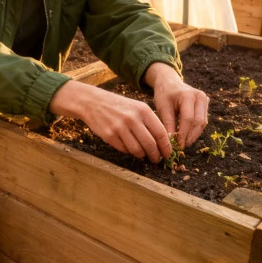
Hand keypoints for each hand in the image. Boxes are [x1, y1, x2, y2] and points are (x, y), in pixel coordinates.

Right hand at [49, 80, 171, 161]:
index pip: (161, 133)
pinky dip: (129, 152)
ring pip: (137, 150)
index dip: (166, 147)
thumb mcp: (137, 108)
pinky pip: (124, 150)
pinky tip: (130, 149)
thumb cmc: (119, 106)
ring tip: (143, 155)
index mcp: (143, 110)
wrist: (94, 102)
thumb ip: (150, 122)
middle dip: (155, 155)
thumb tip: (163, 142)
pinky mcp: (109, 135)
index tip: (168, 154)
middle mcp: (133, 119)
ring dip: (142, 155)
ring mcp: (120, 127)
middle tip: (156, 159)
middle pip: (150, 144)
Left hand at [144, 63, 208, 147]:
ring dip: (194, 135)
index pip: (188, 119)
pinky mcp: (206, 104)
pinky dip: (196, 130)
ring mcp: (205, 100)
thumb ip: (167, 123)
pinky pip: (203, 121)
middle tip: (181, 147)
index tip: (177, 145)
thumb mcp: (162, 107)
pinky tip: (187, 137)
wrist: (170, 82)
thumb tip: (171, 141)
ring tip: (184, 143)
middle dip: (190, 136)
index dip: (183, 134)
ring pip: (203, 123)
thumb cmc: (164, 94)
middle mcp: (200, 96)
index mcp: (188, 95)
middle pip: (198, 122)